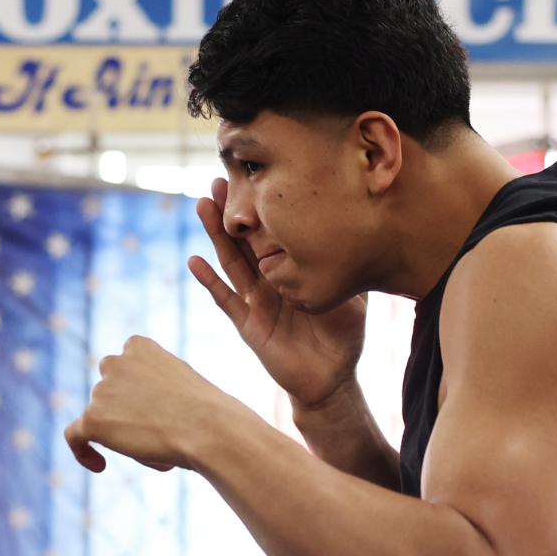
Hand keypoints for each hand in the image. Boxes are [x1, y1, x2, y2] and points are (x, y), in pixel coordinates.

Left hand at [65, 336, 232, 473]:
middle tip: (163, 436)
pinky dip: (82, 451)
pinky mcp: (93, 418)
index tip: (154, 410)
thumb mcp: (183, 386)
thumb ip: (156, 388)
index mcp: (139, 347)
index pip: (124, 370)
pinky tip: (100, 465)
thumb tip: (141, 412)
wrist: (209, 429)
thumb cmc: (208, 412)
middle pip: (111, 396)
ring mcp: (101, 390)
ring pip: (104, 421)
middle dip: (129, 415)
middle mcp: (115, 363)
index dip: (136, 394)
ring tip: (162, 451)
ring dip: (126, 438)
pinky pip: (74, 436)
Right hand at [189, 179, 366, 410]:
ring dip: (215, 235)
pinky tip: (194, 261)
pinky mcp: (249, 325)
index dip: (260, 209)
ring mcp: (256, 302)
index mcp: (290, 270)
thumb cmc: (342, 335)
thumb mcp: (352, 294)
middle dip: (230, 212)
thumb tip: (361, 232)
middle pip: (244, 240)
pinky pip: (226, 301)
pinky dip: (210, 282)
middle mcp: (269, 282)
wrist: (333, 377)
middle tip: (217, 180)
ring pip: (231, 262)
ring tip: (202, 206)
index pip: (271, 233)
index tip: (252, 177)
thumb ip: (346, 266)